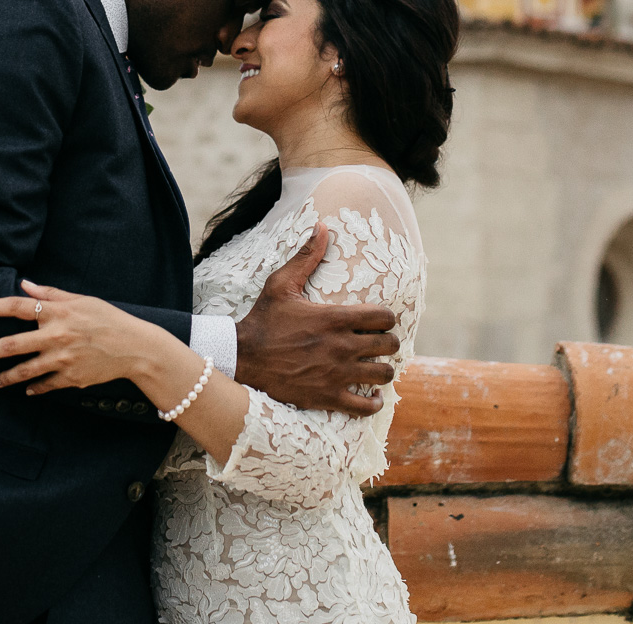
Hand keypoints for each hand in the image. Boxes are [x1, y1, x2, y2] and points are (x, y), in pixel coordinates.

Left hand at [0, 281, 167, 394]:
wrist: (135, 347)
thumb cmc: (109, 318)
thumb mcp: (82, 300)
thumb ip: (50, 294)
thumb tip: (24, 284)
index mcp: (58, 313)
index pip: (17, 307)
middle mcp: (56, 336)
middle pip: (12, 344)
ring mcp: (62, 360)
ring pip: (24, 371)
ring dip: (5, 376)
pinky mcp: (70, 378)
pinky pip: (45, 385)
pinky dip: (33, 387)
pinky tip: (26, 389)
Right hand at [233, 230, 399, 416]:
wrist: (243, 358)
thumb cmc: (263, 319)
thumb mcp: (281, 283)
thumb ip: (306, 256)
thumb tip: (323, 226)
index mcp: (335, 318)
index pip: (384, 316)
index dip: (387, 317)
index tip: (380, 320)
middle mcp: (342, 346)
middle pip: (389, 345)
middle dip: (388, 342)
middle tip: (380, 343)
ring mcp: (337, 374)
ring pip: (382, 374)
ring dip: (384, 370)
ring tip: (377, 367)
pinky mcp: (328, 397)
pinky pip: (365, 406)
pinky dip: (373, 402)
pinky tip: (372, 396)